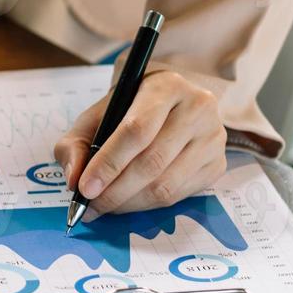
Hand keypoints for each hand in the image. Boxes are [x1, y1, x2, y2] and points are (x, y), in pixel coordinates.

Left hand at [54, 71, 227, 212]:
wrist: (169, 104)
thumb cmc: (129, 109)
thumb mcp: (97, 115)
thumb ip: (76, 143)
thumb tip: (74, 178)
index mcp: (166, 86)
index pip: (137, 130)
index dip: (109, 163)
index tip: (84, 188)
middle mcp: (197, 108)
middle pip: (152, 161)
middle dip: (115, 190)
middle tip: (91, 205)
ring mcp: (213, 137)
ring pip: (166, 184)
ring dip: (130, 203)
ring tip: (105, 206)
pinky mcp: (218, 163)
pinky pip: (180, 195)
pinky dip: (148, 206)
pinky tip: (129, 203)